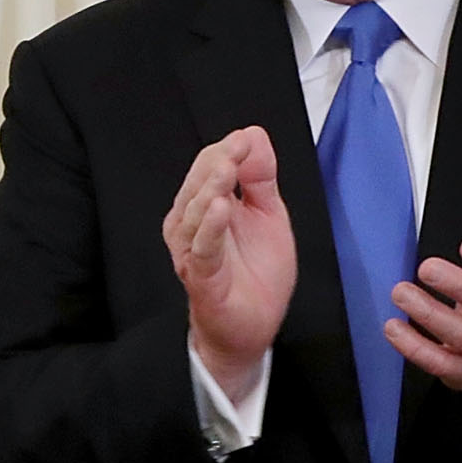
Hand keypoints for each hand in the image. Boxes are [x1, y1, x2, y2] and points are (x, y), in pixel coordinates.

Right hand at [161, 126, 297, 401]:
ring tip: (228, 170)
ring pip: (195, 213)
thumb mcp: (268, 214)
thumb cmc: (255, 274)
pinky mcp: (201, 277)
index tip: (248, 139)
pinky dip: (210, 228)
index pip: (208, 166)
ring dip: (211, 189)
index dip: (228, 150)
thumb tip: (253, 135)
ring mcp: (194, 251)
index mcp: (207, 206)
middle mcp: (192, 225)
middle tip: (238, 147)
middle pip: (198, 184)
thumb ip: (260, 178)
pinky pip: (201, 249)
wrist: (253, 327)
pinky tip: (220, 209)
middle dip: (218, 162)